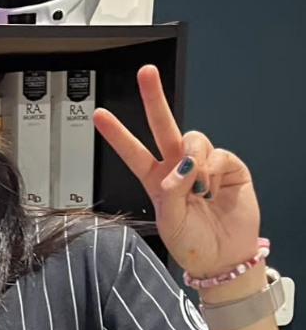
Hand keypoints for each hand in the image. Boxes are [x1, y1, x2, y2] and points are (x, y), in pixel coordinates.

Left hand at [93, 66, 260, 278]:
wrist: (221, 256)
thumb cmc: (190, 242)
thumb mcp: (168, 221)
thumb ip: (170, 192)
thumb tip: (182, 169)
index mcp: (156, 180)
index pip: (132, 152)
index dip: (117, 133)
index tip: (99, 115)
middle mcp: (177, 167)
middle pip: (163, 126)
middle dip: (155, 98)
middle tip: (147, 73)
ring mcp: (204, 165)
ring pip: (194, 139)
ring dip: (193, 159)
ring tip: (197, 188)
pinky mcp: (229, 167)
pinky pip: (218, 154)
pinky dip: (212, 170)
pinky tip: (211, 189)